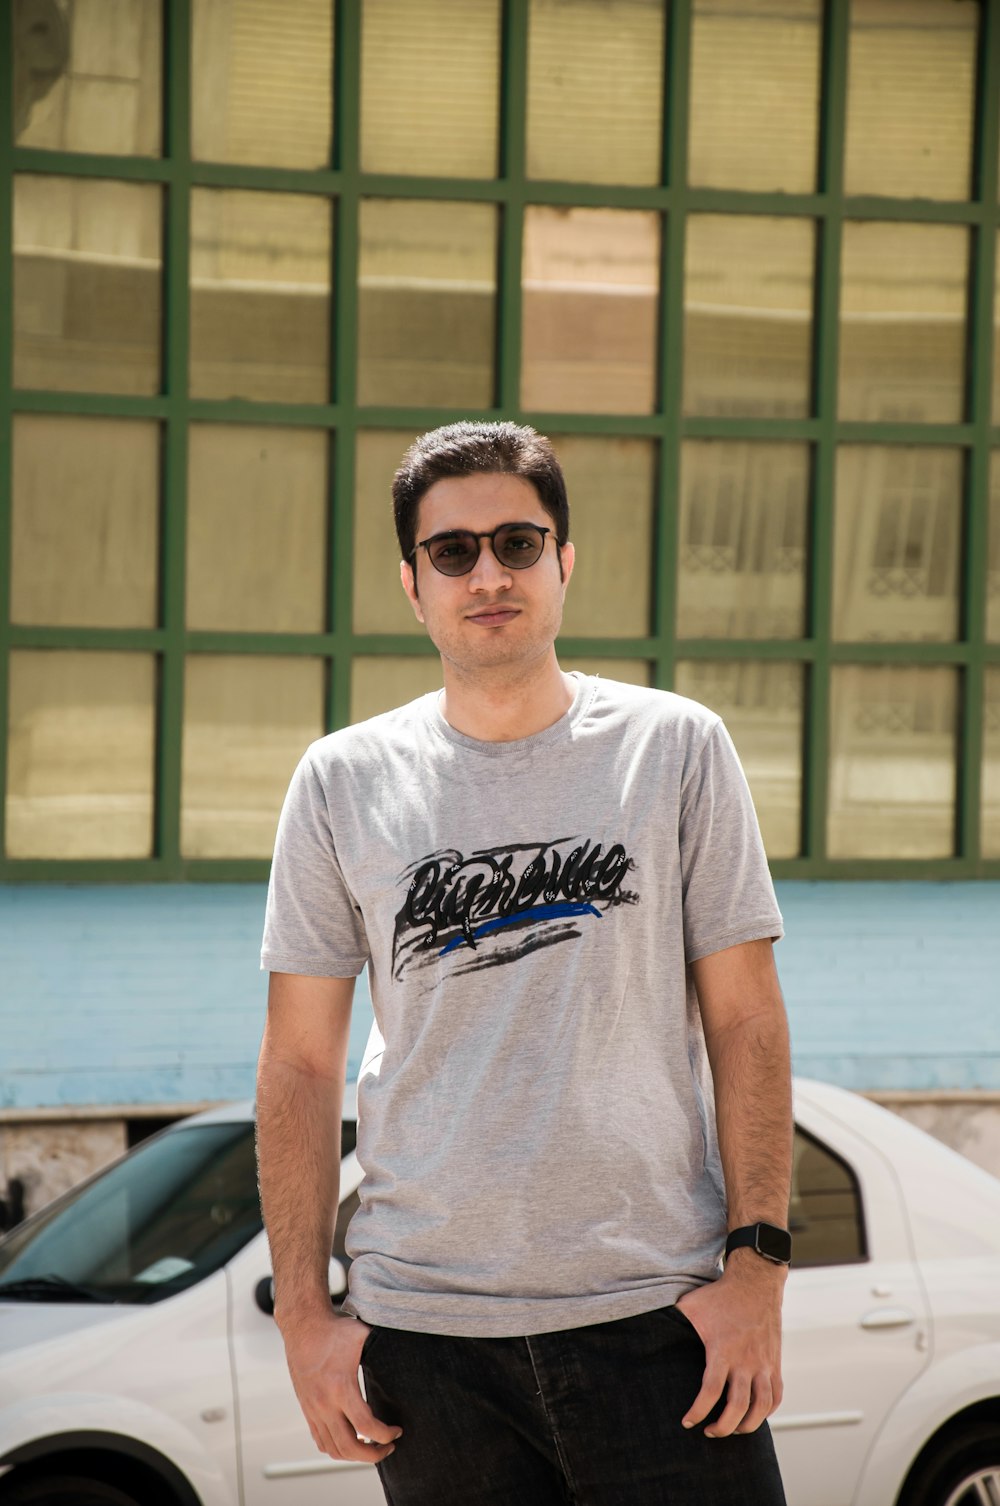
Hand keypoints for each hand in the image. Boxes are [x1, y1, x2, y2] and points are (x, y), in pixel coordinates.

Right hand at [281, 1311, 402, 1461]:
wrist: (303, 1326)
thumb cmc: (335, 1330)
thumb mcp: (363, 1335)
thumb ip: (385, 1347)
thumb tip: (409, 1351)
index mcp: (340, 1386)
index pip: (366, 1425)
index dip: (386, 1435)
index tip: (398, 1431)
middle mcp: (324, 1403)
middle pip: (349, 1447)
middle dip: (373, 1454)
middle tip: (389, 1448)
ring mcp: (313, 1409)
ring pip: (333, 1449)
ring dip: (355, 1456)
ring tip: (372, 1447)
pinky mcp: (307, 1410)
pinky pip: (321, 1441)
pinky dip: (337, 1449)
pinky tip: (352, 1441)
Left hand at [675, 1252, 785, 1437]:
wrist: (755, 1282)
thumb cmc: (719, 1295)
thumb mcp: (691, 1305)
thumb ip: (672, 1321)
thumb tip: (645, 1329)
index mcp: (723, 1350)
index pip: (711, 1391)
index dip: (698, 1411)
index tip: (688, 1422)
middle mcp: (746, 1360)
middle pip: (738, 1407)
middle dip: (723, 1427)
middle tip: (709, 1432)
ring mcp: (764, 1363)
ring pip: (762, 1407)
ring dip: (747, 1425)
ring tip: (732, 1429)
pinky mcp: (775, 1363)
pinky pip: (776, 1397)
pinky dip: (766, 1412)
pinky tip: (752, 1416)